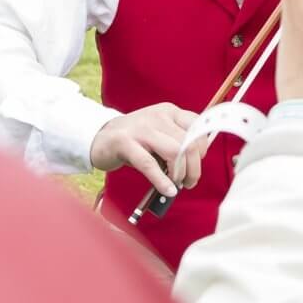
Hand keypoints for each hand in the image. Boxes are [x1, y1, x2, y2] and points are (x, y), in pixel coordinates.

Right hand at [89, 103, 211, 196]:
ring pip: (174, 151)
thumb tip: (196, 165)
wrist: (100, 137)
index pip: (198, 125)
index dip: (202, 147)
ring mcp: (141, 129)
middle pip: (189, 143)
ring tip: (176, 185)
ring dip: (180, 174)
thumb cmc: (136, 140)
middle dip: (193, 168)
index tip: (198, 161)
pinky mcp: (125, 143)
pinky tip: (167, 190)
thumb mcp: (160, 134)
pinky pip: (149, 164)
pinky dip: (162, 180)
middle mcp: (158, 117)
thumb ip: (177, 142)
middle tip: (188, 182)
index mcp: (169, 112)